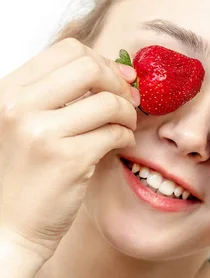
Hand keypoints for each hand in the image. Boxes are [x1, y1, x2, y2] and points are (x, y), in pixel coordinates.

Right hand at [0, 38, 138, 260]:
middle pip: (90, 67)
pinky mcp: (67, 160)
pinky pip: (115, 133)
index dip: (103, 61)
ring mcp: (41, 134)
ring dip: (128, 113)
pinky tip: (120, 145)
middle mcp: (18, 107)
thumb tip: (115, 69)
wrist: (8, 227)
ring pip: (109, 102)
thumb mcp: (24, 123)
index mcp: (7, 91)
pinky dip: (126, 136)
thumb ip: (57, 95)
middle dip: (119, 83)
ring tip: (125, 126)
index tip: (119, 80)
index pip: (68, 50)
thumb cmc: (22, 174)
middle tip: (129, 102)